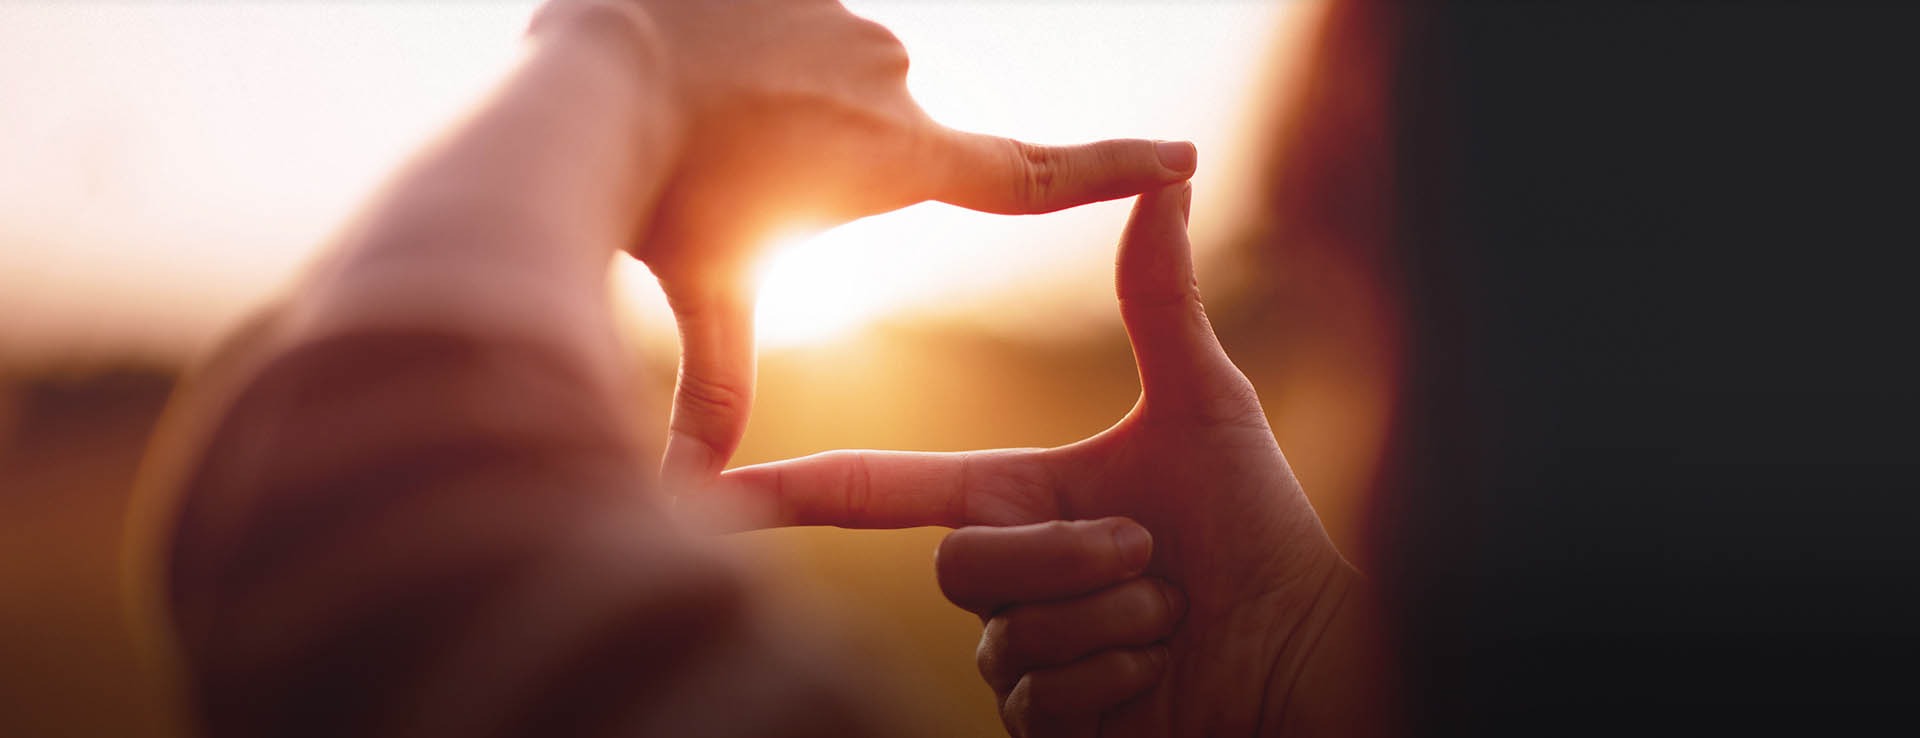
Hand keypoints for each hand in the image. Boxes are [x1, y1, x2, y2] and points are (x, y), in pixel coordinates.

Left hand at [535, 0, 1198, 483]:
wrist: (600, 71)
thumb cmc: (657, 194)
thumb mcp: (706, 294)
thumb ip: (716, 388)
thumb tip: (687, 498)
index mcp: (900, 161)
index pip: (1035, 176)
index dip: (1114, 171)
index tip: (1181, 157)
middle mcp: (897, 82)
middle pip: (872, 139)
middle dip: (808, 155)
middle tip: (727, 167)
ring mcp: (854, 19)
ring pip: (824, 75)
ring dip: (772, 97)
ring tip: (696, 115)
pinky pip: (790, 20)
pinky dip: (745, 43)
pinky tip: (688, 56)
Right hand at [707, 183, 1388, 735]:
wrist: (1304, 653)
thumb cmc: (1258, 530)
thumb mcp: (1203, 405)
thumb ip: (1159, 299)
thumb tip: (1165, 179)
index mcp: (1014, 497)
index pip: (879, 491)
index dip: (788, 491)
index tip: (701, 492)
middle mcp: (1003, 578)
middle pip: (961, 565)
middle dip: (1071, 557)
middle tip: (1154, 556)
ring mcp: (1016, 658)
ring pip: (1006, 637)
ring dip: (1111, 621)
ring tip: (1170, 613)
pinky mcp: (1043, 724)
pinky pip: (1040, 701)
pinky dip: (1116, 681)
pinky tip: (1159, 674)